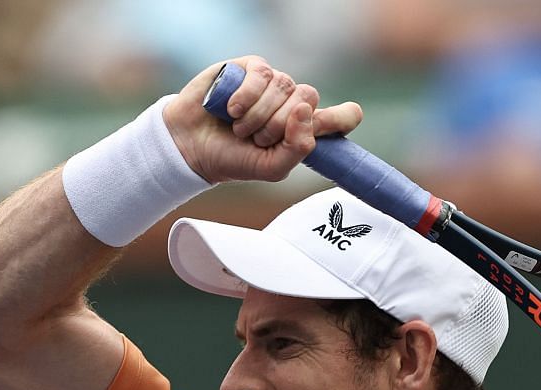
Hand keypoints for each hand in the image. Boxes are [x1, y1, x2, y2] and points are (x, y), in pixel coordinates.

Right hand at [162, 56, 362, 184]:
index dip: (345, 117)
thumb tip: (306, 111)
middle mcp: (291, 102)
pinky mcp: (251, 68)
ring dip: (258, 116)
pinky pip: (262, 76)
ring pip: (284, 88)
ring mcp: (272, 84)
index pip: (340, 117)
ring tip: (238, 127)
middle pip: (308, 100)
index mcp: (302, 128)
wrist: (191, 145)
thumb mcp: (270, 168)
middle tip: (255, 139)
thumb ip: (297, 149)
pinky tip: (231, 109)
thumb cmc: (232, 158)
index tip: (349, 118)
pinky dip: (245, 98)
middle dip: (279, 126)